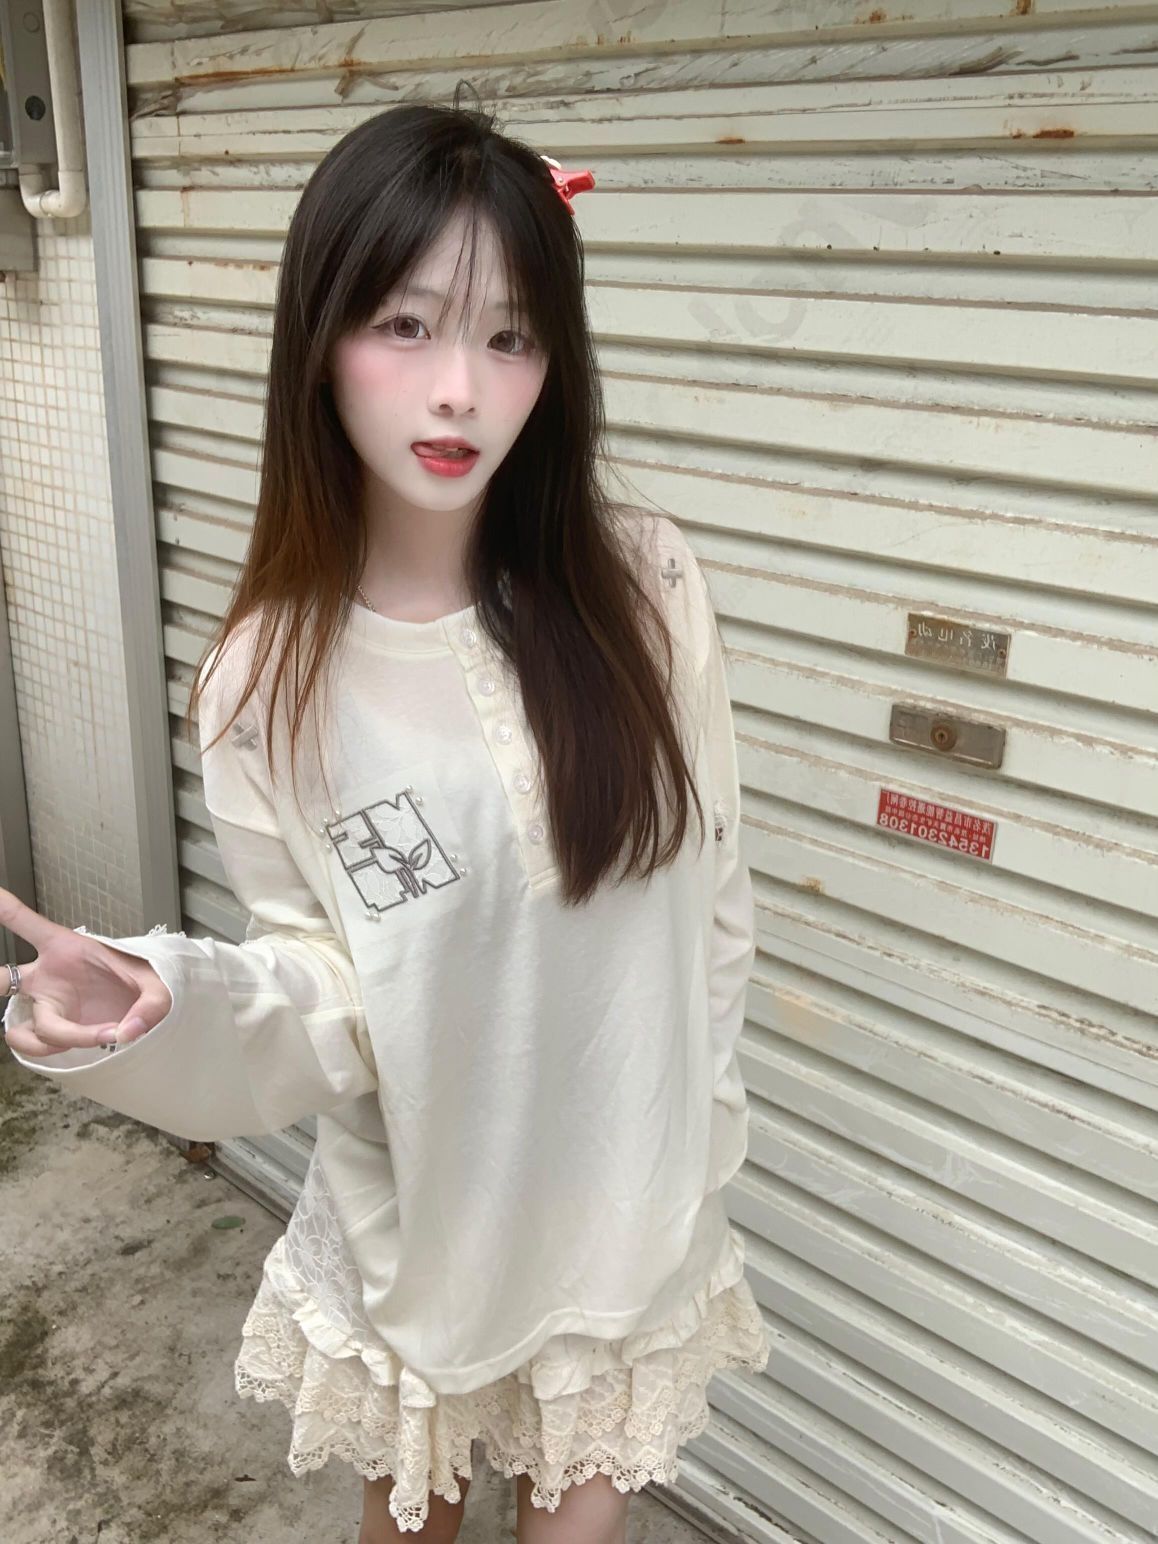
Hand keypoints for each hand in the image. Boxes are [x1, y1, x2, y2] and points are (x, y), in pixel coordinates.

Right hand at [0, 887, 171, 1058]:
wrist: (149, 1005)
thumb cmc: (144, 980)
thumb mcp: (158, 980)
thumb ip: (151, 1002)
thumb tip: (128, 1031)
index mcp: (65, 949)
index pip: (26, 924)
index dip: (5, 910)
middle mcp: (47, 978)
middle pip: (3, 980)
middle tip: (0, 984)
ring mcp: (48, 1007)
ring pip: (20, 1030)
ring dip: (48, 1039)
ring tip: (92, 1035)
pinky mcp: (57, 1032)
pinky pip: (39, 1047)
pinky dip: (63, 1050)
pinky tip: (95, 1042)